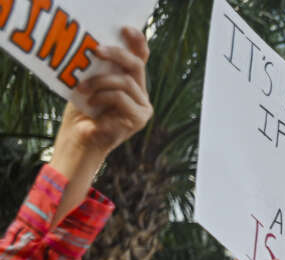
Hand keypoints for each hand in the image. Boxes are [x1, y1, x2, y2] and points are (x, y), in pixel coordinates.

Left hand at [54, 28, 151, 162]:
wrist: (79, 142)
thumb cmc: (81, 114)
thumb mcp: (88, 84)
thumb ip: (99, 70)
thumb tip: (96, 46)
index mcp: (131, 85)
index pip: (140, 59)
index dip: (136, 42)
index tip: (125, 28)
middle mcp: (141, 95)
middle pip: (137, 65)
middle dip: (117, 53)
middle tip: (96, 50)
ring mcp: (143, 108)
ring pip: (126, 82)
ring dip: (100, 82)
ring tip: (82, 89)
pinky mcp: (139, 119)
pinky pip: (121, 98)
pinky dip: (102, 97)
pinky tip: (90, 104)